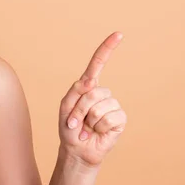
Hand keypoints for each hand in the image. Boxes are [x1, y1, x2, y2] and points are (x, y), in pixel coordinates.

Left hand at [58, 31, 126, 168]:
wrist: (77, 151)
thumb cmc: (70, 128)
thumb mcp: (65, 107)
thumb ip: (75, 92)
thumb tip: (90, 81)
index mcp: (88, 86)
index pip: (98, 63)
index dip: (108, 48)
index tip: (119, 34)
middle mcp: (102, 93)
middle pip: (93, 91)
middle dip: (80, 109)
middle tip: (76, 123)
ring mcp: (112, 105)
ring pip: (100, 106)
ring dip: (89, 120)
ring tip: (87, 128)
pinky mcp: (120, 119)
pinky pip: (110, 118)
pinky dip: (99, 128)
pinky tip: (97, 132)